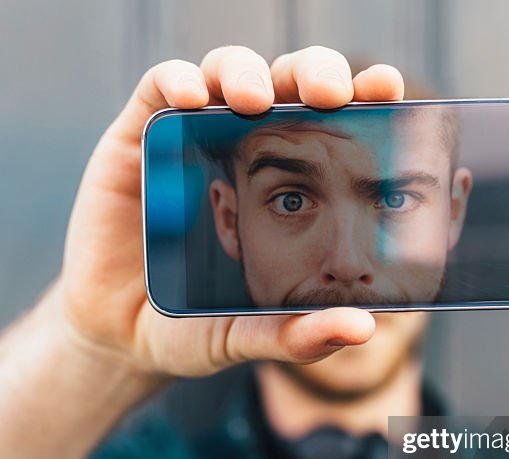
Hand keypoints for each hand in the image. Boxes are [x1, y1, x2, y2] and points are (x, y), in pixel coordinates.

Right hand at [55, 46, 404, 377]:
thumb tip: (361, 328)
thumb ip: (298, 334)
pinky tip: (193, 100)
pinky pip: (161, 87)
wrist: (120, 334)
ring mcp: (192, 137)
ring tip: (255, 100)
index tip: (388, 93)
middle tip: (330, 94)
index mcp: (290, 180)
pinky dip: (180, 81)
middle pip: (289, 83)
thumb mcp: (248, 335)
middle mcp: (246, 147)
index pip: (335, 123)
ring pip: (230, 72)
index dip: (364, 97)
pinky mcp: (138, 135)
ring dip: (248, 73)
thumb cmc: (195, 326)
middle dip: (314, 74)